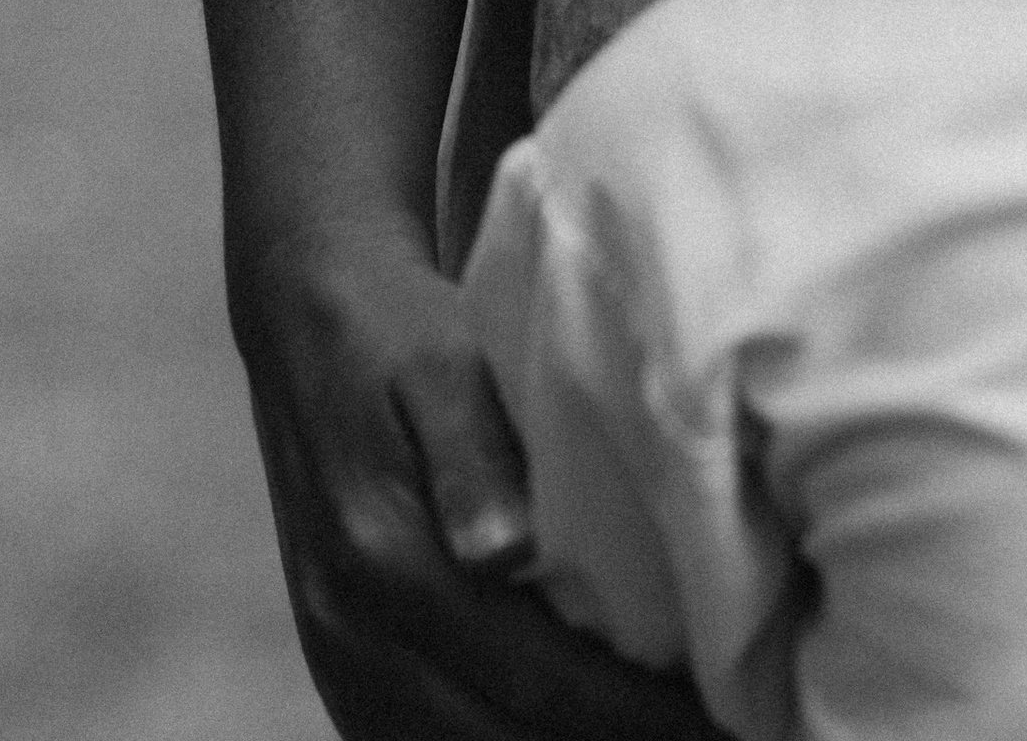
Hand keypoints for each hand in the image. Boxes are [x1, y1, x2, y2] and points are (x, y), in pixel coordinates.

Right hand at [233, 211, 722, 739]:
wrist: (304, 327)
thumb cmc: (399, 334)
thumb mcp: (440, 359)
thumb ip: (472, 451)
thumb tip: (503, 550)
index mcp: (387, 560)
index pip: (535, 679)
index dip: (637, 718)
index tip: (722, 720)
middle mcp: (353, 633)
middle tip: (715, 731)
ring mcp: (340, 665)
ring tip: (659, 726)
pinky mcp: (340, 675)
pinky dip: (506, 739)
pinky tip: (576, 723)